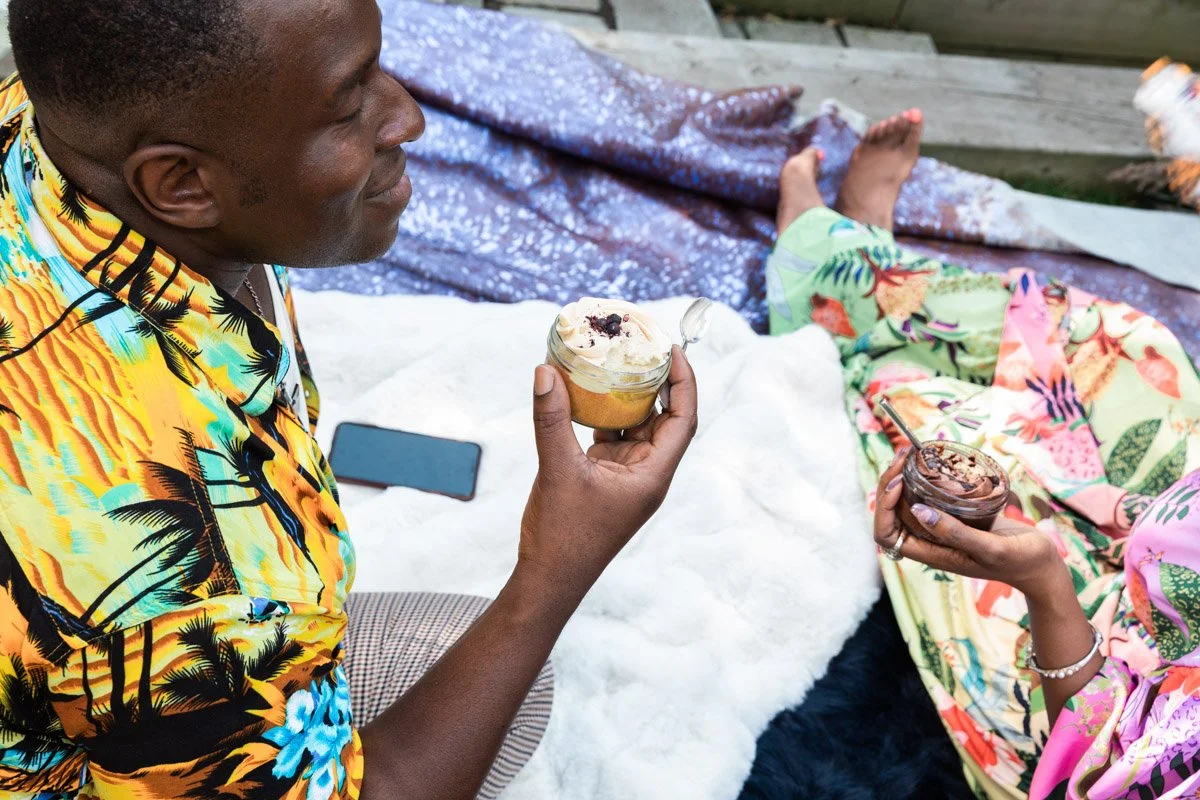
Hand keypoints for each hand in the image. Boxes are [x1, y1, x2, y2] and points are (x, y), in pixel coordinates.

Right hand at [519, 347, 698, 598]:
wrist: (549, 578)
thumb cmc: (564, 535)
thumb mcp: (558, 470)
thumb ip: (552, 419)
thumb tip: (545, 372)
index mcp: (653, 475)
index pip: (683, 418)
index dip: (684, 382)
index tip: (671, 350)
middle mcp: (646, 473)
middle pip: (664, 417)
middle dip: (656, 382)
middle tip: (641, 346)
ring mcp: (626, 476)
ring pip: (636, 426)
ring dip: (627, 397)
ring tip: (615, 361)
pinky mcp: (604, 478)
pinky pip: (611, 437)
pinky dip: (602, 415)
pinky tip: (586, 392)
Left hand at [873, 449, 1060, 595]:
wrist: (1044, 565)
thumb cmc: (1020, 561)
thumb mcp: (990, 549)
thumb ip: (956, 534)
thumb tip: (920, 511)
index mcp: (932, 554)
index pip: (887, 535)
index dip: (884, 509)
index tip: (899, 483)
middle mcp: (931, 541)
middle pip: (892, 514)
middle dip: (889, 484)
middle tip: (901, 456)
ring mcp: (942, 528)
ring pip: (907, 503)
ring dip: (903, 478)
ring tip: (909, 453)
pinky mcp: (957, 516)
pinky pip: (930, 496)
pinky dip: (924, 479)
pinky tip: (931, 462)